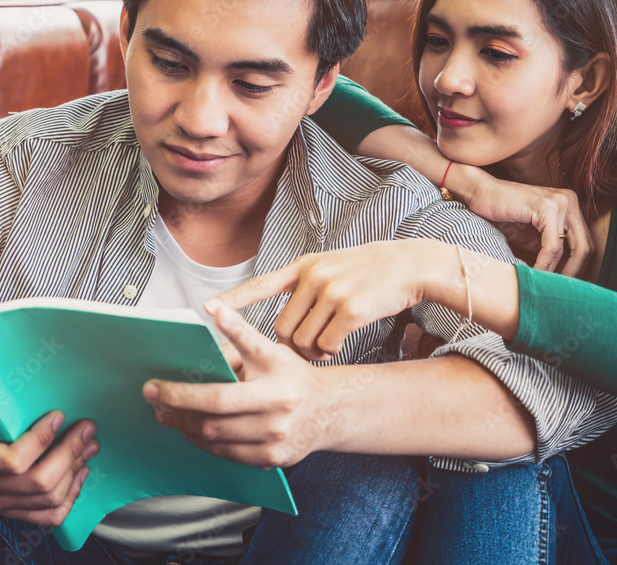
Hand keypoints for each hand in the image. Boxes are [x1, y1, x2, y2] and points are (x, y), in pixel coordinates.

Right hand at [0, 368, 97, 525]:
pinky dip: (70, 497)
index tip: (58, 414)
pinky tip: (79, 473)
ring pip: (47, 499)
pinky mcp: (9, 509)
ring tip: (90, 445)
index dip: (41, 440)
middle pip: (38, 482)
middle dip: (69, 454)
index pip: (13, 461)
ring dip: (75, 471)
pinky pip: (47, 516)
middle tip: (86, 428)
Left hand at [143, 304, 331, 467]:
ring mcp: (275, 438)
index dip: (189, 383)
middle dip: (177, 404)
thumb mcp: (271, 350)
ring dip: (184, 424)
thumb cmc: (292, 376)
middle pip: (215, 412)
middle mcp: (277, 409)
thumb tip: (214, 312)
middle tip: (153, 395)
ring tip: (167, 413)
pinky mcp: (271, 458)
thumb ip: (242, 336)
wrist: (327, 411)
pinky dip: (203, 442)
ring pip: (216, 436)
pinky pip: (227, 453)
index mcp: (276, 378)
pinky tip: (191, 429)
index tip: (156, 380)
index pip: (226, 380)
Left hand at [208, 240, 429, 360]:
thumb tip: (283, 327)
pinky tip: (340, 345)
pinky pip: (327, 345)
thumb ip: (304, 287)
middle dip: (291, 347)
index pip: (260, 284)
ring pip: (302, 341)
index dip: (233, 299)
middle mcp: (313, 276)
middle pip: (282, 329)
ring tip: (326, 345)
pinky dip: (330, 352)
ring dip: (312, 352)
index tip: (207, 307)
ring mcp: (331, 291)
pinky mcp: (351, 308)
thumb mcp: (330, 268)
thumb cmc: (368, 273)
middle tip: (307, 349)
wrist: (409, 265)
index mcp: (303, 267)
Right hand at [462, 173, 590, 275]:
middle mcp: (570, 201)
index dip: (578, 267)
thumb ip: (549, 249)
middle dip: (576, 272)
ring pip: (574, 248)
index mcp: (570, 205)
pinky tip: (535, 273)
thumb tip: (561, 276)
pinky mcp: (547, 208)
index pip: (585, 242)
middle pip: (586, 246)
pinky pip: (553, 246)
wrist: (479, 194)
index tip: (566, 285)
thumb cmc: (502, 214)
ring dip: (561, 272)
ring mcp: (561, 203)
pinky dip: (545, 264)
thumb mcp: (532, 235)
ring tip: (547, 285)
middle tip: (561, 290)